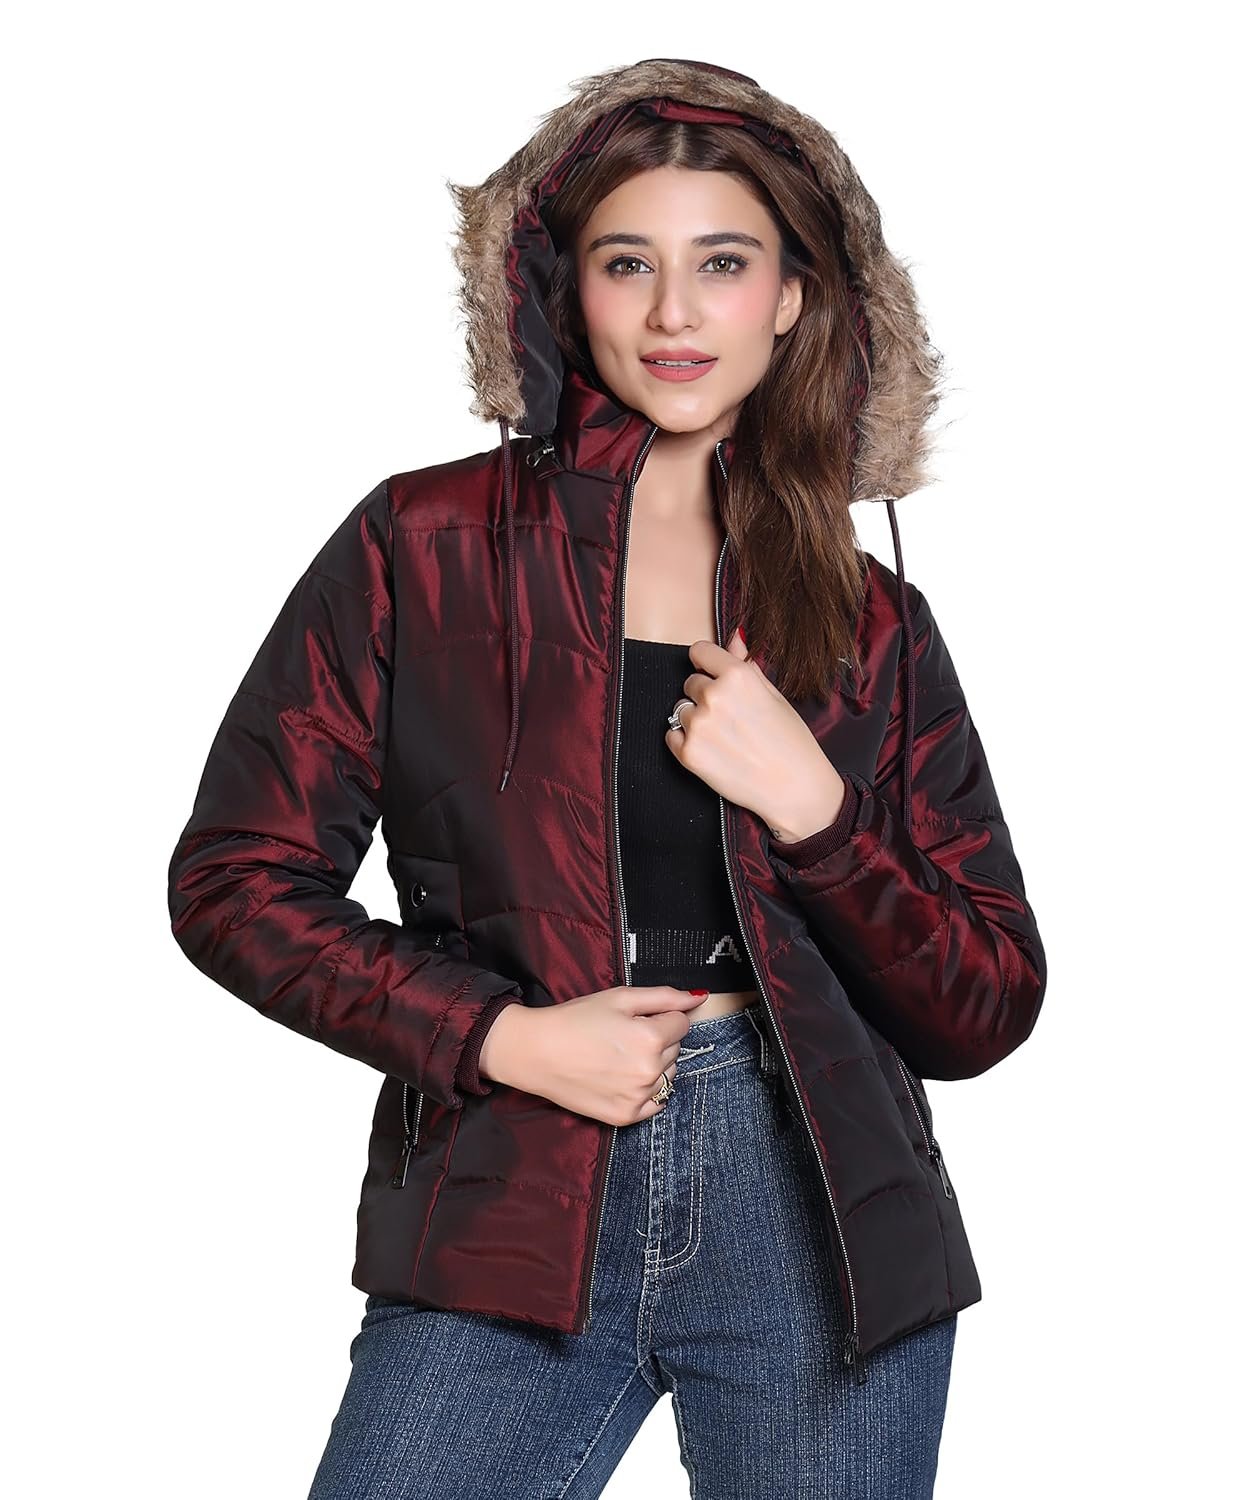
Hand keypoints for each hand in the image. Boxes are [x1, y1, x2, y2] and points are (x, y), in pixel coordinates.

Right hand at [481, 985, 709, 1126]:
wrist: (537, 1053)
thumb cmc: (575, 1020)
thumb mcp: (620, 997)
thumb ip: (664, 996)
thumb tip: (699, 997)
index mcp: (651, 1038)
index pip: (682, 1023)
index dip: (660, 1016)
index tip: (636, 1018)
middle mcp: (649, 1071)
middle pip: (675, 1049)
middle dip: (658, 1039)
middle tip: (623, 1035)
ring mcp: (638, 1097)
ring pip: (668, 1074)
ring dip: (654, 1064)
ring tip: (620, 1056)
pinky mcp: (626, 1117)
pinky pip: (657, 1102)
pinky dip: (648, 1090)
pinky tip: (624, 1077)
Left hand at [665, 626, 845, 839]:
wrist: (795, 788)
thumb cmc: (791, 742)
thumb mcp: (773, 695)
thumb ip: (746, 665)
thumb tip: (733, 638)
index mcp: (738, 676)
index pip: (700, 652)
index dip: (707, 664)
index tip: (712, 675)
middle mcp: (714, 696)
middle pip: (691, 683)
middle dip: (706, 697)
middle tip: (731, 719)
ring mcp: (698, 725)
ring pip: (681, 711)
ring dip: (696, 721)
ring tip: (725, 738)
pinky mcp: (688, 754)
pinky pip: (671, 736)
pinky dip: (686, 742)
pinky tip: (713, 751)